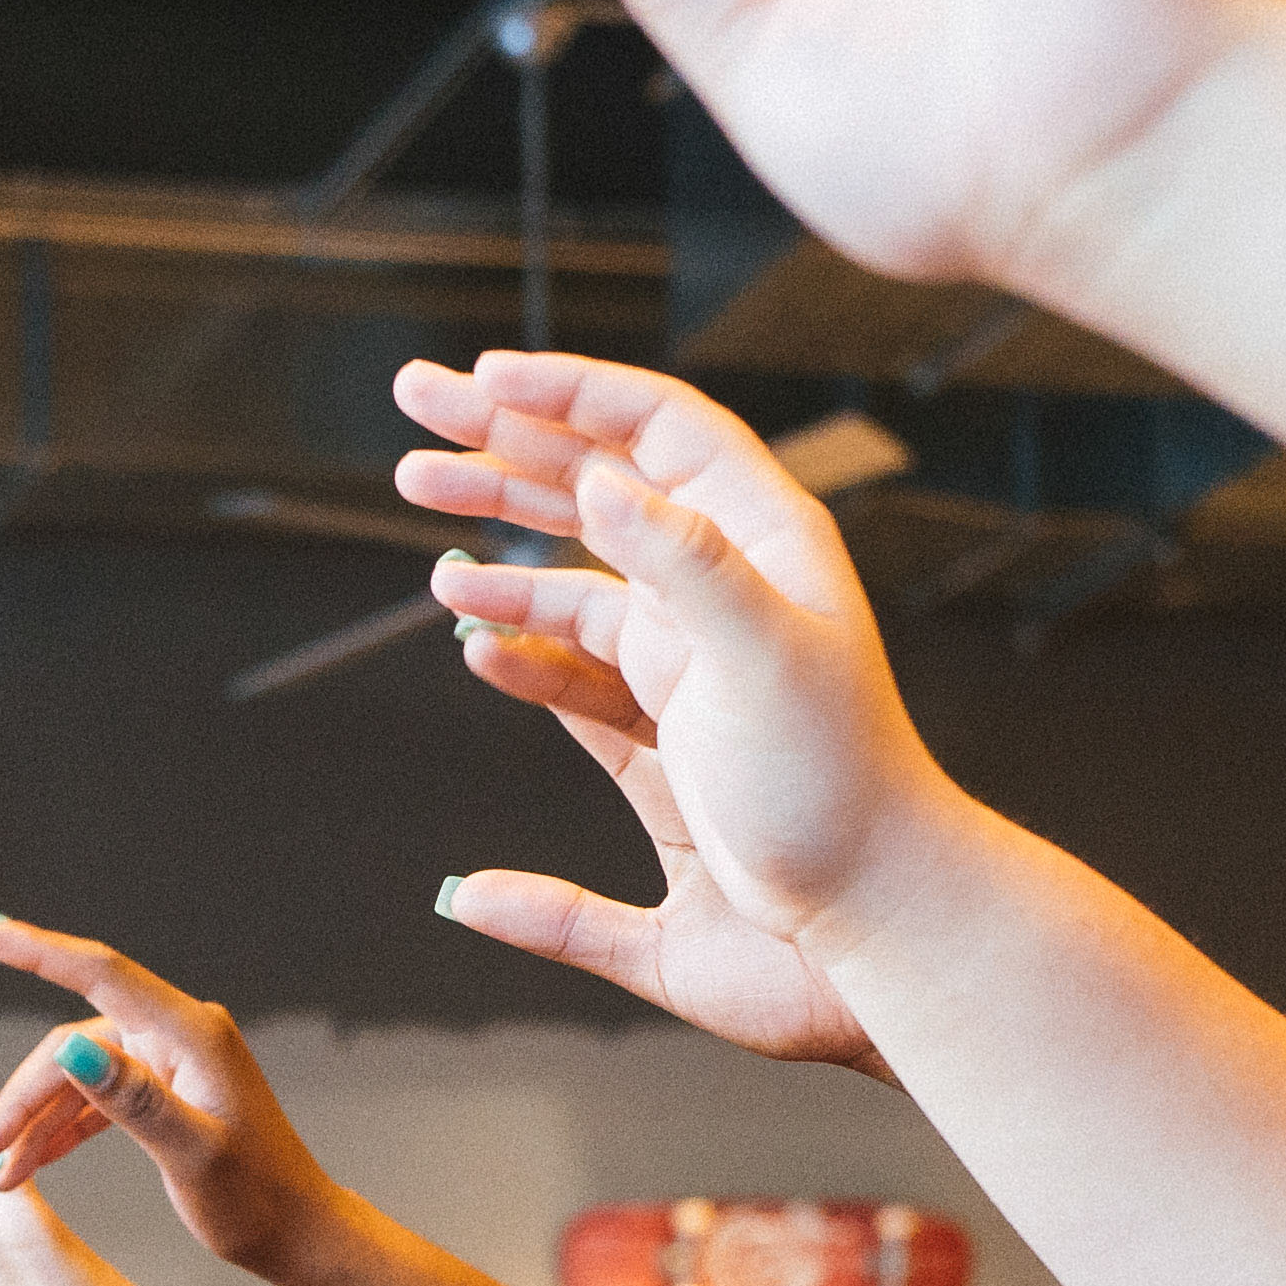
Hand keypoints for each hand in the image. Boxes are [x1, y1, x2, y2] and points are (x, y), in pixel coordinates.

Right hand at [0, 918, 360, 1285]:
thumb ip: (132, 1100)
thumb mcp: (192, 1154)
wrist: (296, 1233)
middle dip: (17, 1097)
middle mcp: (176, 1036)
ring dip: (31, 1121)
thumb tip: (71, 1048)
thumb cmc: (257, 1200)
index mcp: (190, 1034)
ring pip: (75, 1076)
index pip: (100, 974)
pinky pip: (93, 1098)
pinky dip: (57, 1130)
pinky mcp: (160, 1093)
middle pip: (72, 1045)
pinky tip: (25, 1165)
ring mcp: (167, 1063)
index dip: (35, 948)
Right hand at [386, 362, 966, 1047]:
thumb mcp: (761, 660)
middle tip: (414, 402)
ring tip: (418, 497)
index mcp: (761, 540)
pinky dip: (519, 635)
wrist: (871, 906)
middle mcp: (726, 579)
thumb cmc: (838, 786)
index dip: (569, 390)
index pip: (656, 426)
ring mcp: (695, 647)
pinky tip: (470, 635)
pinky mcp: (670, 719)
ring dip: (498, 528)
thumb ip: (684, 566)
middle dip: (506, 436)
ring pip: (578, 562)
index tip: (483, 379)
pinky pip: (576, 656)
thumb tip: (599, 484)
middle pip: (601, 476)